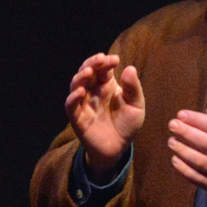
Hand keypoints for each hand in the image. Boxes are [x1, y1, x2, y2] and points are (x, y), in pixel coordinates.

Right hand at [65, 53, 144, 177]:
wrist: (119, 148)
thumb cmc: (127, 124)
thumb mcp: (136, 106)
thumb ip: (133, 88)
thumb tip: (129, 68)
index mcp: (106, 85)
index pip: (102, 69)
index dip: (106, 62)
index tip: (114, 59)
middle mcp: (92, 91)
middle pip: (86, 72)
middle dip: (91, 63)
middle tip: (99, 59)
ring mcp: (83, 103)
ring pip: (75, 85)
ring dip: (80, 77)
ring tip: (88, 71)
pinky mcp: (77, 118)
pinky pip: (70, 106)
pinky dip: (72, 98)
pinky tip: (80, 92)